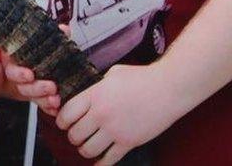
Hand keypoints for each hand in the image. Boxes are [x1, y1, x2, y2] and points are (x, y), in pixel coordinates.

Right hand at [1, 24, 69, 114]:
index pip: (13, 70)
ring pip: (32, 98)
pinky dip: (48, 108)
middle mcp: (18, 77)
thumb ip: (52, 36)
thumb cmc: (35, 50)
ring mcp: (27, 89)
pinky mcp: (36, 98)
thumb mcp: (42, 41)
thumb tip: (64, 29)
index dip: (20, 74)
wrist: (36, 62)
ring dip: (44, 100)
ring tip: (56, 99)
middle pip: (23, 87)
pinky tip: (56, 109)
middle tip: (52, 86)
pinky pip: (41, 106)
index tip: (30, 75)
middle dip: (38, 88)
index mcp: (15, 62)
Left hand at [56, 63, 180, 164]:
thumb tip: (88, 93)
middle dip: (73, 136)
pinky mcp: (130, 142)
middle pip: (74, 134)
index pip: (66, 114)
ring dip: (85, 150)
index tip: (64, 122)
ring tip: (88, 145)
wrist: (169, 88)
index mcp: (94, 95)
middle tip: (76, 134)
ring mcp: (116, 130)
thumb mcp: (113, 74)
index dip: (61, 121)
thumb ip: (97, 86)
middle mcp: (101, 114)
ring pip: (88, 150)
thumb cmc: (142, 78)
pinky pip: (109, 160)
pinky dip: (101, 163)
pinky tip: (99, 162)